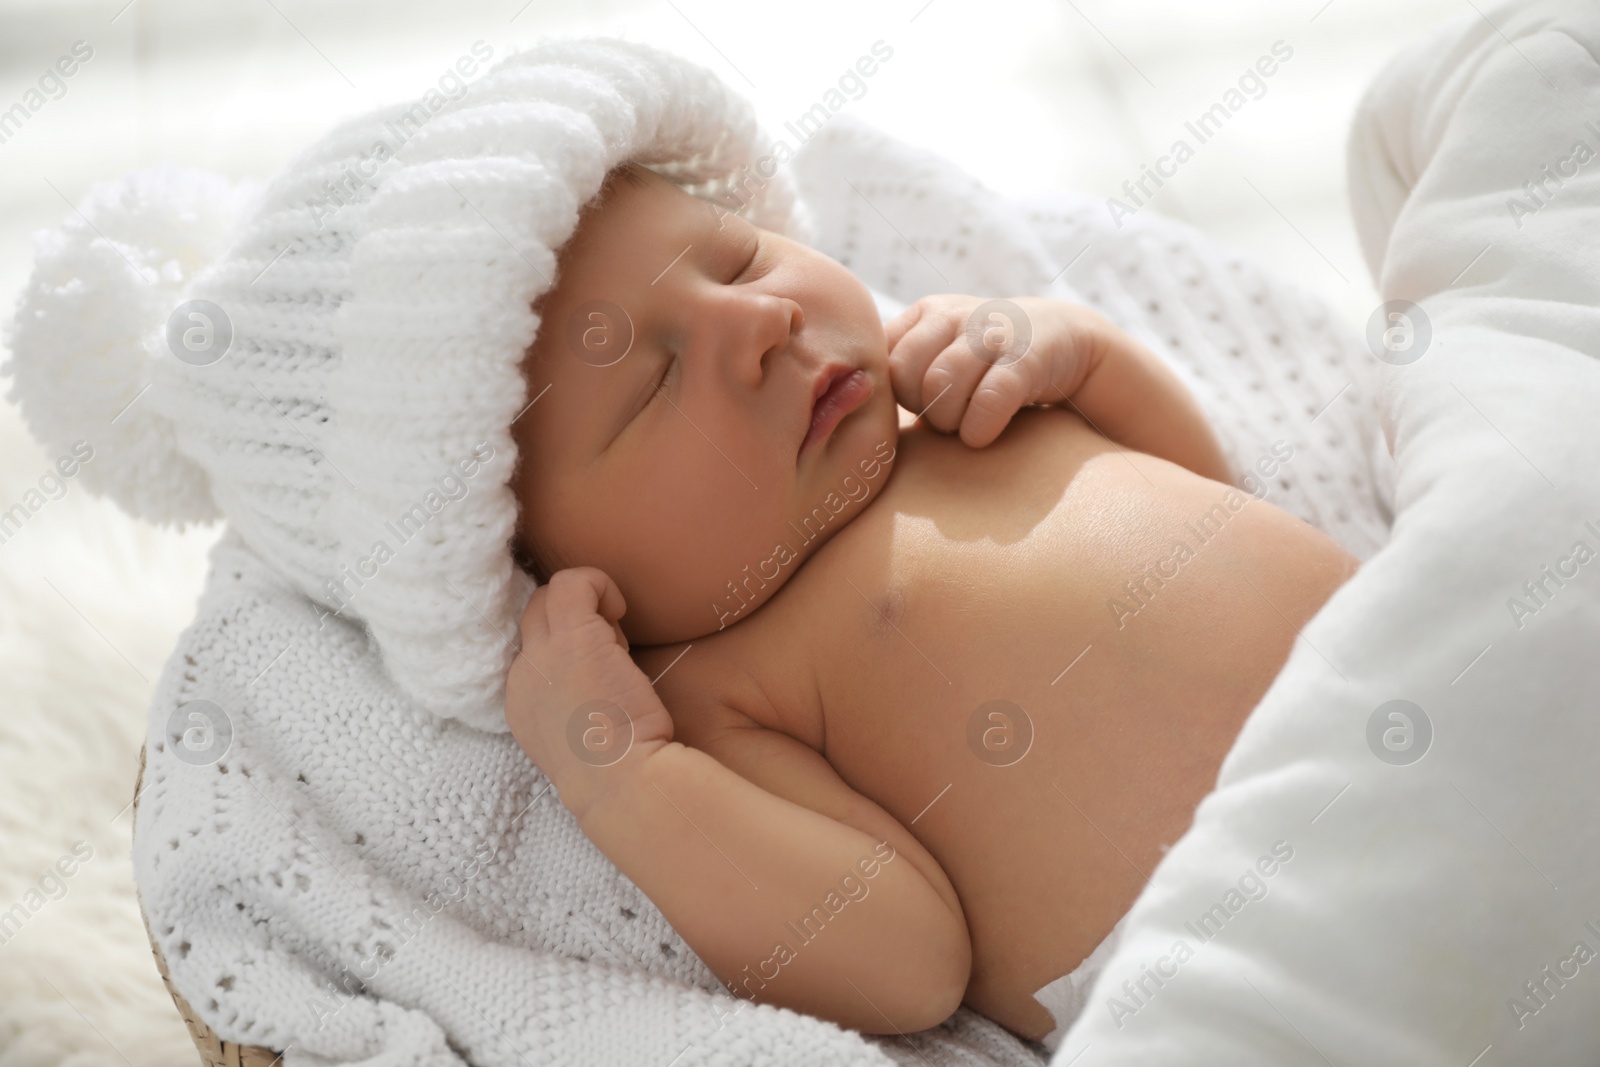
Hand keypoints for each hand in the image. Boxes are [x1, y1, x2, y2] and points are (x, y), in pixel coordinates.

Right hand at [503, 567, 674, 819]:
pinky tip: (623, 610)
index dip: (570, 647)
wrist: (622, 783)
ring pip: (550, 595)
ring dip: (589, 607)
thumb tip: (601, 672)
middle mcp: (522, 675)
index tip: (605, 670)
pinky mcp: (574, 637)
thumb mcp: (580, 737)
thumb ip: (576, 704)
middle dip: (575, 621)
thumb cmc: (619, 769)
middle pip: (534, 616)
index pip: (534, 650)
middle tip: (613, 650)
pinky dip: (601, 584)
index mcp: (522, 703)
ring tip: (619, 646)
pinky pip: (575, 581)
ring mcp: (542, 655)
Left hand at [885, 295, 1108, 447]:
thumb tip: (852, 409)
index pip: (881, 362)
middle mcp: (953, 316)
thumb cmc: (986, 365)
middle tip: (945, 416)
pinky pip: (986, 401)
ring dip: (949, 421)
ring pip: (940, 387)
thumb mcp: (940, 355)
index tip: (920, 405)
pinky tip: (984, 433)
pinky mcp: (1025, 358)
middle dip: (920, 408)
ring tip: (965, 424)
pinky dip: (978, 429)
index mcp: (925, 315)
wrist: (1065, 341)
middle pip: (904, 375)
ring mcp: (990, 333)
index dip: (895, 395)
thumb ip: (900, 375)